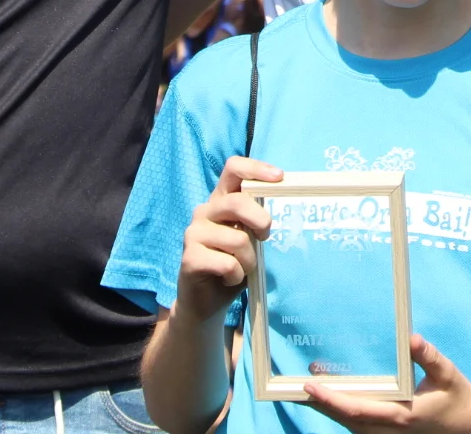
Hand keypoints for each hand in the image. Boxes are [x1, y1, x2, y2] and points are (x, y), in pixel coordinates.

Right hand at [176, 155, 282, 322]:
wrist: (205, 302)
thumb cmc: (232, 264)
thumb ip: (255, 218)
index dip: (256, 168)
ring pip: (237, 239)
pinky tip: (227, 279)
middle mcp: (204, 211)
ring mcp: (193, 233)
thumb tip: (280, 197)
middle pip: (237, 202)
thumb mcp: (248, 237)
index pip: (233, 168)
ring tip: (242, 267)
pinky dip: (236, 275)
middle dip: (261, 221)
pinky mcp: (189, 258)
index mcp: (220, 200)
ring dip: (249, 260)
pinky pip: (228, 264)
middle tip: (264, 237)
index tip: (280, 177)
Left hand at [304, 335, 470, 431]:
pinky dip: (343, 414)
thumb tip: (412, 338)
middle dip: (320, 406)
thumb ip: (428, 356)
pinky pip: (360, 428)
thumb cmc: (459, 397)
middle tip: (295, 388)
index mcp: (402, 416)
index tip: (310, 387)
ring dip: (329, 410)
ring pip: (351, 426)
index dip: (331, 400)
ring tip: (308, 391)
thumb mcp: (447, 373)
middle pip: (346, 421)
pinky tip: (334, 400)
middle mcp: (391, 431)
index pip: (357, 409)